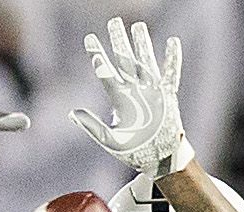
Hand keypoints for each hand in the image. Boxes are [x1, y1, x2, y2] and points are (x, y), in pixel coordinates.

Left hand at [70, 18, 191, 176]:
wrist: (158, 158)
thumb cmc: (134, 150)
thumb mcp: (109, 140)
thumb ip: (91, 126)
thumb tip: (72, 113)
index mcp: (119, 99)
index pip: (106, 72)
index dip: (97, 55)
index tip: (89, 39)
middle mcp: (134, 90)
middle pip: (125, 60)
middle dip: (118, 41)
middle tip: (112, 21)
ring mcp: (152, 91)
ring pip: (145, 61)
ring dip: (141, 44)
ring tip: (137, 26)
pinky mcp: (168, 95)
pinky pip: (171, 73)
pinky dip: (172, 59)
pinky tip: (172, 41)